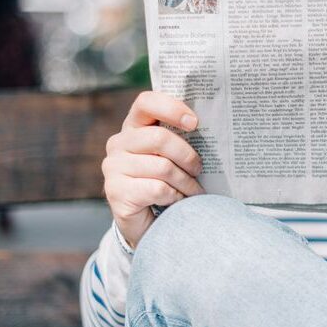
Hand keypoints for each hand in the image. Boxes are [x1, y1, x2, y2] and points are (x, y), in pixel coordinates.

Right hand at [103, 91, 204, 247]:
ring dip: (186, 182)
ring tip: (193, 191)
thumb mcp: (173, 156)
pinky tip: (177, 201)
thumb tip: (213, 127)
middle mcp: (118, 143)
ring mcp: (113, 167)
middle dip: (187, 156)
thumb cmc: (166, 182)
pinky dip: (175, 196)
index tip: (194, 123)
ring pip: (162, 167)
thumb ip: (181, 138)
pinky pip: (157, 188)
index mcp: (133, 127)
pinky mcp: (116, 191)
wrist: (148, 223)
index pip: (146, 102)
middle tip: (199, 169)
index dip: (171, 108)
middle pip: (159, 138)